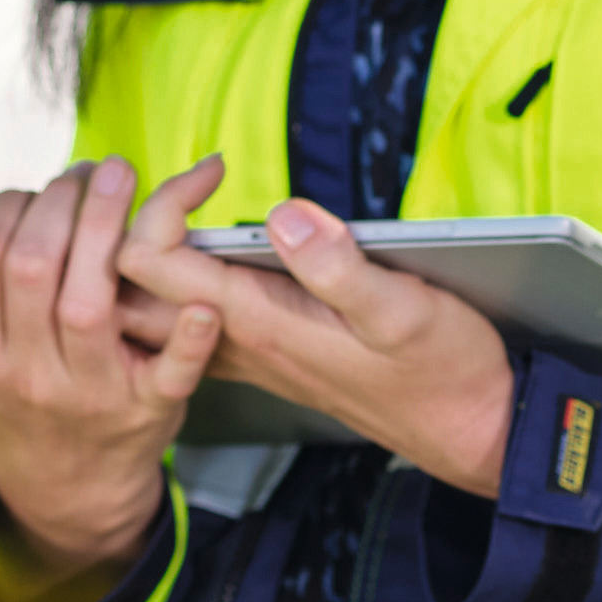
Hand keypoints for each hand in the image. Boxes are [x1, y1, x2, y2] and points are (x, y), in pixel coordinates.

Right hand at [0, 161, 222, 580]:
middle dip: (61, 202)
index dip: (6, 206)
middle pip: (35, 268)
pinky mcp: (147, 409)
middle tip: (87, 170)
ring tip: (122, 178)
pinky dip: (189, 337)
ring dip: (111, 225)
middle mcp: (24, 376)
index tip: (31, 192)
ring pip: (92, 300)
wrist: (64, 481)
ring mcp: (86, 394)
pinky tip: (200, 298)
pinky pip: (171, 372)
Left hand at [122, 198, 519, 499]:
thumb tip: (283, 213)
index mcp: (259, 321)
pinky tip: (221, 245)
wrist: (469, 431)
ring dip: (154, 252)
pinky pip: (194, 321)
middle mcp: (241, 341)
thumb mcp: (403, 310)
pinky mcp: (271, 353)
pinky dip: (185, 278)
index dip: (165, 201)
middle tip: (179, 179)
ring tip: (189, 198)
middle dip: (135, 226)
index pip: (151, 260)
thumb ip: (339, 265)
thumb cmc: (443, 372)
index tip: (217, 169)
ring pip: (157, 311)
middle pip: (132, 290)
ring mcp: (252, 351)